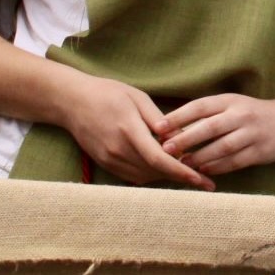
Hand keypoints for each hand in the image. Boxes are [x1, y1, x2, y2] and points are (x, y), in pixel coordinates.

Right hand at [60, 74, 210, 188]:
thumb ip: (159, 119)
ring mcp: (110, 159)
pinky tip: (163, 169)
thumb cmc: (107, 93)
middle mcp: (118, 149)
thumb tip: (180, 137)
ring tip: (186, 173)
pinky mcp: (105, 164)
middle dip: (180, 176)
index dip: (182, 172)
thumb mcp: (137, 97)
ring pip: (145, 177)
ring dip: (166, 177)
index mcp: (129, 130)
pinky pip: (133, 176)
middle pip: (155, 172)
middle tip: (203, 178)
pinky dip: (150, 175)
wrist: (71, 102)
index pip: (159, 159)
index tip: (201, 181)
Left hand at [159, 94, 274, 179]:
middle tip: (165, 149)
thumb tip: (169, 125)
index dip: (178, 116)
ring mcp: (253, 134)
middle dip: (185, 139)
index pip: (200, 106)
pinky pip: (236, 161)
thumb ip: (205, 114)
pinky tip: (204, 171)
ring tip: (183, 163)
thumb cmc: (248, 114)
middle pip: (210, 127)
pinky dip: (218, 167)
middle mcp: (242, 115)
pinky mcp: (261, 152)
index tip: (158, 126)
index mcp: (230, 101)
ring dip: (201, 156)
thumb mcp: (230, 106)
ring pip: (223, 147)